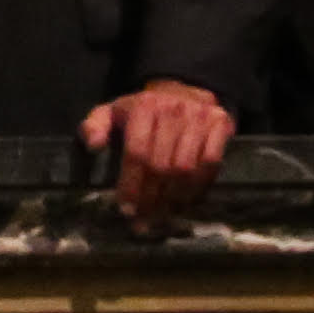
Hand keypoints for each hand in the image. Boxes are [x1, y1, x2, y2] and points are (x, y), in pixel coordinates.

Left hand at [81, 77, 235, 227]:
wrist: (182, 90)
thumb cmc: (141, 110)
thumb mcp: (111, 112)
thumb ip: (94, 126)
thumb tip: (92, 145)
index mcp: (143, 107)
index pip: (137, 153)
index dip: (132, 185)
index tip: (126, 209)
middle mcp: (173, 109)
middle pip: (162, 166)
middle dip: (151, 199)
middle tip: (143, 222)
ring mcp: (200, 117)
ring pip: (187, 169)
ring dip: (174, 199)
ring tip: (162, 217)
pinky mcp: (220, 124)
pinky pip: (211, 164)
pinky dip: (199, 188)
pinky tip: (185, 203)